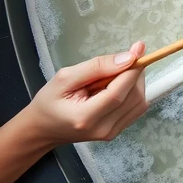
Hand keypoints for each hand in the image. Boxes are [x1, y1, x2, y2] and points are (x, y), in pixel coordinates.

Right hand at [17, 43, 148, 149]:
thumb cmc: (49, 101)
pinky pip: (137, 108)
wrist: (43, 129)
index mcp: (84, 117)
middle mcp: (102, 129)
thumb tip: (129, 58)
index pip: (118, 93)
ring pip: (139, 101)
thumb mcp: (64, 77)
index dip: (132, 70)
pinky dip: (133, 92)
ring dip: (134, 82)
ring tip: (111, 77)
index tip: (138, 49)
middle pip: (133, 96)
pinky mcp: (117, 132)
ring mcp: (111, 133)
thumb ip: (97, 67)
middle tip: (117, 63)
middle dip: (133, 73)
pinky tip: (116, 87)